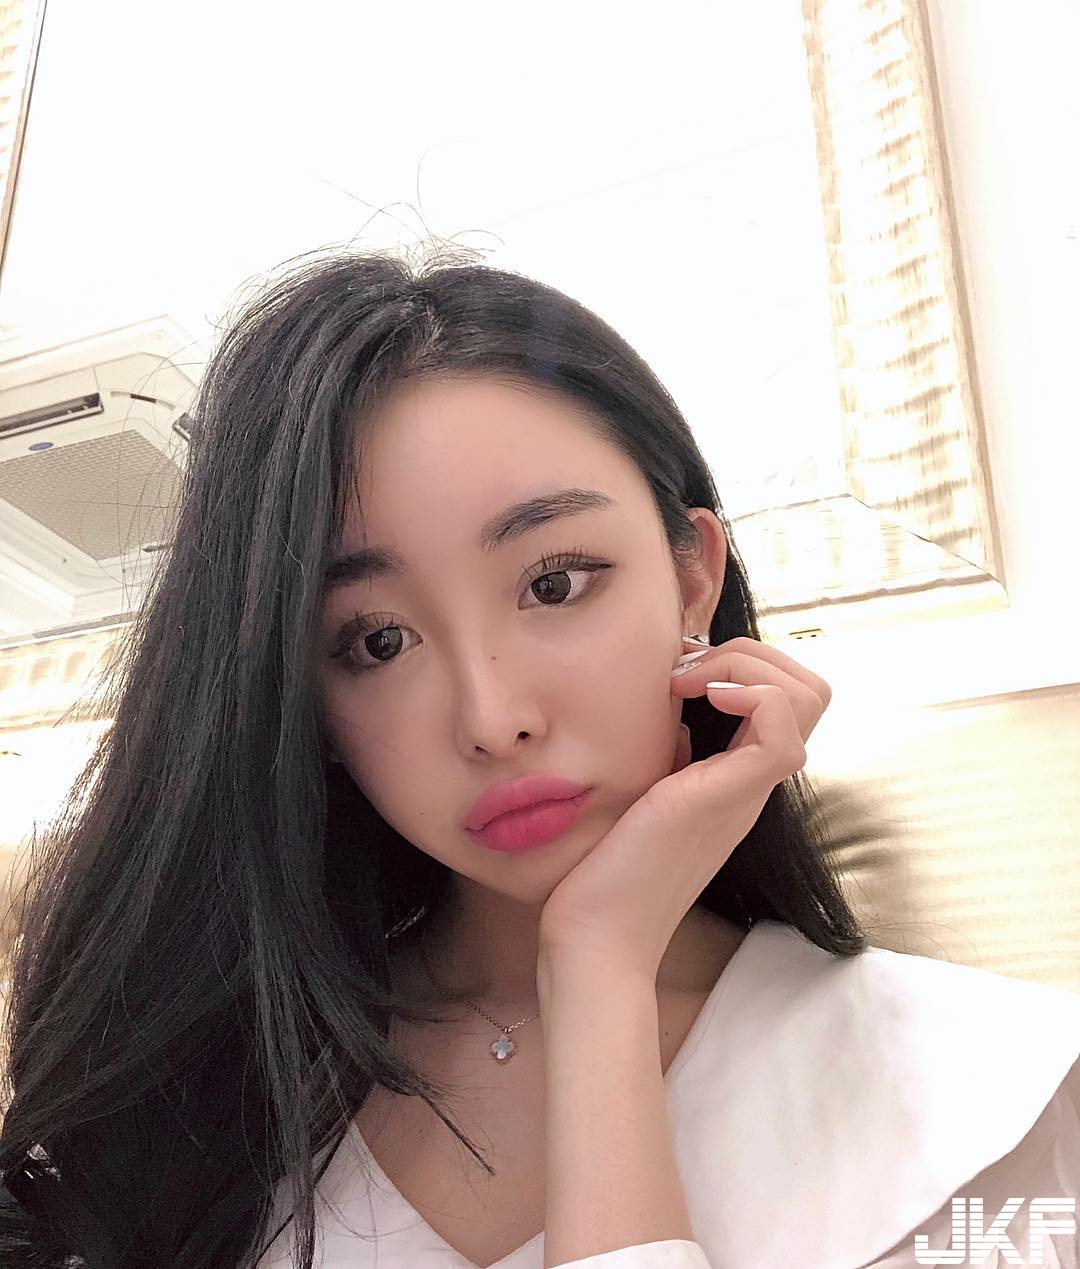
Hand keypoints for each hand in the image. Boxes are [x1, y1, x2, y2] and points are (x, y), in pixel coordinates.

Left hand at [537, 636, 831, 978]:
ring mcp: (747, 790)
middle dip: (752, 652)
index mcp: (736, 777)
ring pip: (809, 697)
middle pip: (811, 689)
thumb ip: (675, 756)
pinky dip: (750, 693)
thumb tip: (681, 718)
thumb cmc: (609, 869)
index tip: (680, 673)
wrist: (598, 935)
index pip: (789, 698)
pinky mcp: (728, 797)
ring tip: (688, 683)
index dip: (744, 663)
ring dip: (748, 665)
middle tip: (686, 671)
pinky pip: (782, 730)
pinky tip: (699, 698)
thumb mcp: (648, 792)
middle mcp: (753, 781)